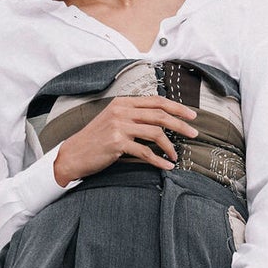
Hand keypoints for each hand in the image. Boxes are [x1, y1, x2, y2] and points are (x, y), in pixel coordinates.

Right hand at [53, 96, 197, 183]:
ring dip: (170, 145)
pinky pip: (145, 151)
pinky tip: (166, 166)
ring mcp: (119, 126)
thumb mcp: (113, 120)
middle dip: (181, 124)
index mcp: (123, 103)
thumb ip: (133, 116)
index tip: (191, 116)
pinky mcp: (117, 143)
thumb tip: (159, 120)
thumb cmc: (95, 140)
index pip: (156, 101)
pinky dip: (159, 160)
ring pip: (155, 132)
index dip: (177, 107)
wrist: (73, 154)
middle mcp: (122, 111)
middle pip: (160, 114)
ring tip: (176, 155)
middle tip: (194, 133)